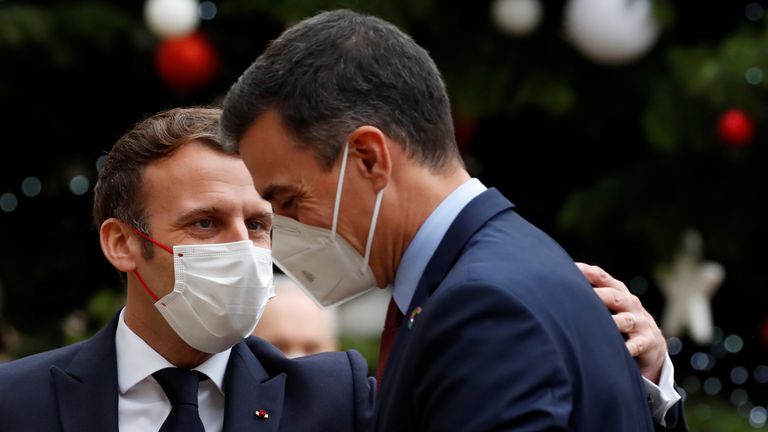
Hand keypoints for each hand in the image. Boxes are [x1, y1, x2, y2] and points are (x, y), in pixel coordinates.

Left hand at [576, 262, 665, 383]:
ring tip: (600, 324)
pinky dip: (628, 348)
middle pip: (613, 296)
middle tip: (582, 297)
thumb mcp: (611, 304)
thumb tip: (556, 285)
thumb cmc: (622, 319)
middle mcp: (630, 303)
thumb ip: (591, 294)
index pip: (602, 277)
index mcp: (618, 291)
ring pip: (624, 320)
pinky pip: (636, 344)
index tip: (571, 269)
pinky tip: (619, 350)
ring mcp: (639, 322)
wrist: (652, 343)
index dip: (587, 272)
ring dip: (613, 322)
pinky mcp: (646, 340)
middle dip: (599, 295)